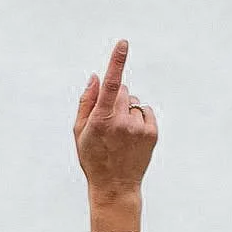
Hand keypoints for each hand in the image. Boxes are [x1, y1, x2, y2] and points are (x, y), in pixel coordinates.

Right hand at [74, 39, 157, 197]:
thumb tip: (96, 76)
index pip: (111, 85)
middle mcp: (121, 123)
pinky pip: (145, 111)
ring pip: (134, 101)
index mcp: (101, 121)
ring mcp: (138, 129)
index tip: (123, 44)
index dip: (117, 62)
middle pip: (123, 89)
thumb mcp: (80, 133)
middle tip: (109, 121)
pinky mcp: (152, 133)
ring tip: (121, 134)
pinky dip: (139, 118)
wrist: (115, 187)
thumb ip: (86, 103)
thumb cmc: (93, 159)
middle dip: (116, 98)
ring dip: (127, 110)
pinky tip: (132, 136)